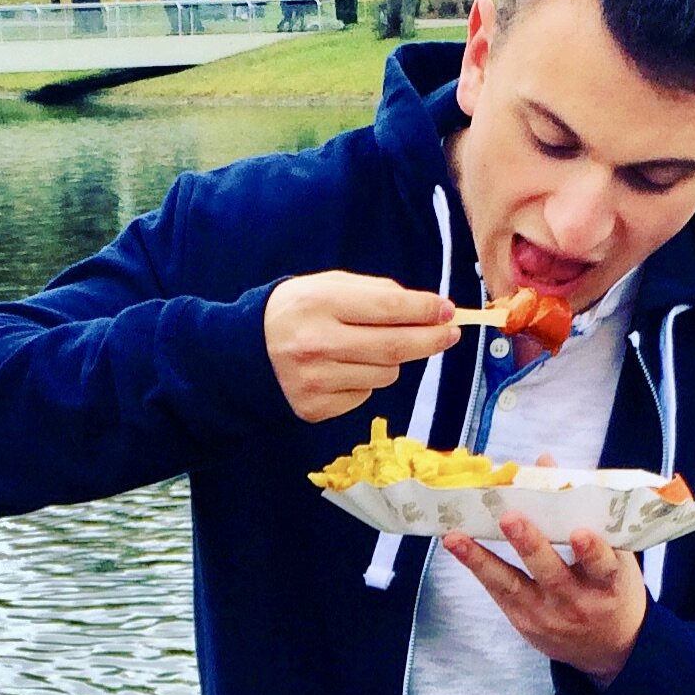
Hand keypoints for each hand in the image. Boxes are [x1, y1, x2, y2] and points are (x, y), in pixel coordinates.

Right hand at [264, 271, 460, 422]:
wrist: (245, 353)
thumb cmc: (296, 312)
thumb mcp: (327, 286)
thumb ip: (376, 292)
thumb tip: (430, 308)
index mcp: (320, 303)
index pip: (389, 308)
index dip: (426, 310)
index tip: (448, 310)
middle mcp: (317, 344)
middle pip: (395, 347)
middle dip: (431, 339)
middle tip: (450, 334)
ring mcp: (316, 381)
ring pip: (385, 374)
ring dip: (391, 361)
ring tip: (368, 347)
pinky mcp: (315, 408)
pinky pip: (364, 395)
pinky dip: (364, 381)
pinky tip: (343, 369)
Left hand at [441, 516, 646, 686]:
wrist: (608, 647)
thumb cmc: (610, 588)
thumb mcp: (615, 556)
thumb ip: (584, 513)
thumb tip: (543, 464)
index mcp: (609, 583)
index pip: (602, 566)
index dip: (591, 551)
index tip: (578, 533)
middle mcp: (577, 601)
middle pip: (552, 573)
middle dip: (530, 545)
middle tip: (511, 518)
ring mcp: (547, 613)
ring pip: (513, 584)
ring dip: (482, 559)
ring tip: (457, 537)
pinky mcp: (522, 620)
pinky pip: (497, 590)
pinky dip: (476, 565)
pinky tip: (455, 544)